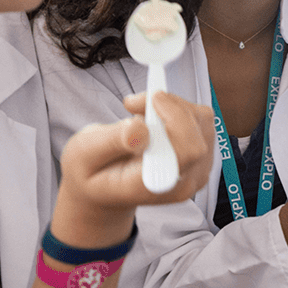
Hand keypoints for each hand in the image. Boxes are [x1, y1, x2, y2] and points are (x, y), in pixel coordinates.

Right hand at [52, 91, 212, 246]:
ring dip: (172, 104)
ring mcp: (195, 171)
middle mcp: (182, 183)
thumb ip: (112, 142)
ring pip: (202, 121)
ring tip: (139, 110)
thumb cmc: (92, 171)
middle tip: (132, 103)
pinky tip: (153, 116)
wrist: (104, 187)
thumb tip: (141, 130)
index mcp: (153, 186)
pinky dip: (178, 108)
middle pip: (197, 134)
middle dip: (168, 105)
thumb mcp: (85, 155)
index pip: (186, 153)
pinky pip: (202, 120)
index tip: (150, 100)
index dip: (177, 119)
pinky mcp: (200, 157)